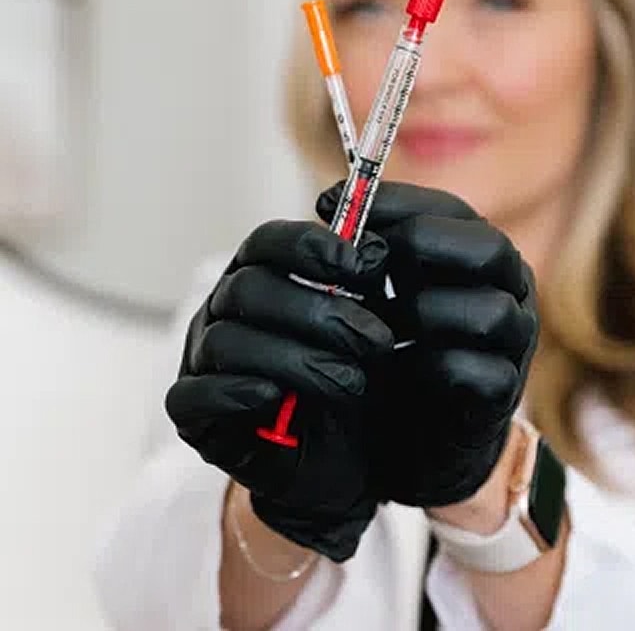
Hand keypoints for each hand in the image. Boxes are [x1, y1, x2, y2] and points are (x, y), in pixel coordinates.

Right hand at [164, 220, 393, 561]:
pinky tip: (278, 398)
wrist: (339, 457)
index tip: (361, 266)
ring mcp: (200, 359)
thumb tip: (378, 249)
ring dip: (298, 360)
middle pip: (248, 288)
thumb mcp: (368, 326)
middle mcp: (222, 309)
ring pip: (228, 341)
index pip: (267, 241)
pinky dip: (237, 393)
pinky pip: (195, 395)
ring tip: (351, 382)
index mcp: (259, 276)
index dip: (310, 246)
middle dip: (319, 313)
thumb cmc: (349, 375)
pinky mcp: (191, 414)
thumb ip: (366, 287)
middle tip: (376, 339)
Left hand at [317, 182, 538, 508]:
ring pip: (491, 312)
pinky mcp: (504, 396)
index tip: (328, 203)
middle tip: (369, 266)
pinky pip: (477, 373)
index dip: (394, 202)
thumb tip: (332, 207)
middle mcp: (509, 292)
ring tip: (381, 329)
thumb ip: (371, 255)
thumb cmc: (395, 354)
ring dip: (423, 315)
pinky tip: (399, 370)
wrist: (413, 443)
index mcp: (479, 258)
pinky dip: (429, 368)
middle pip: (491, 248)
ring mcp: (514, 346)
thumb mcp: (382, 295)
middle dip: (421, 247)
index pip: (453, 209)